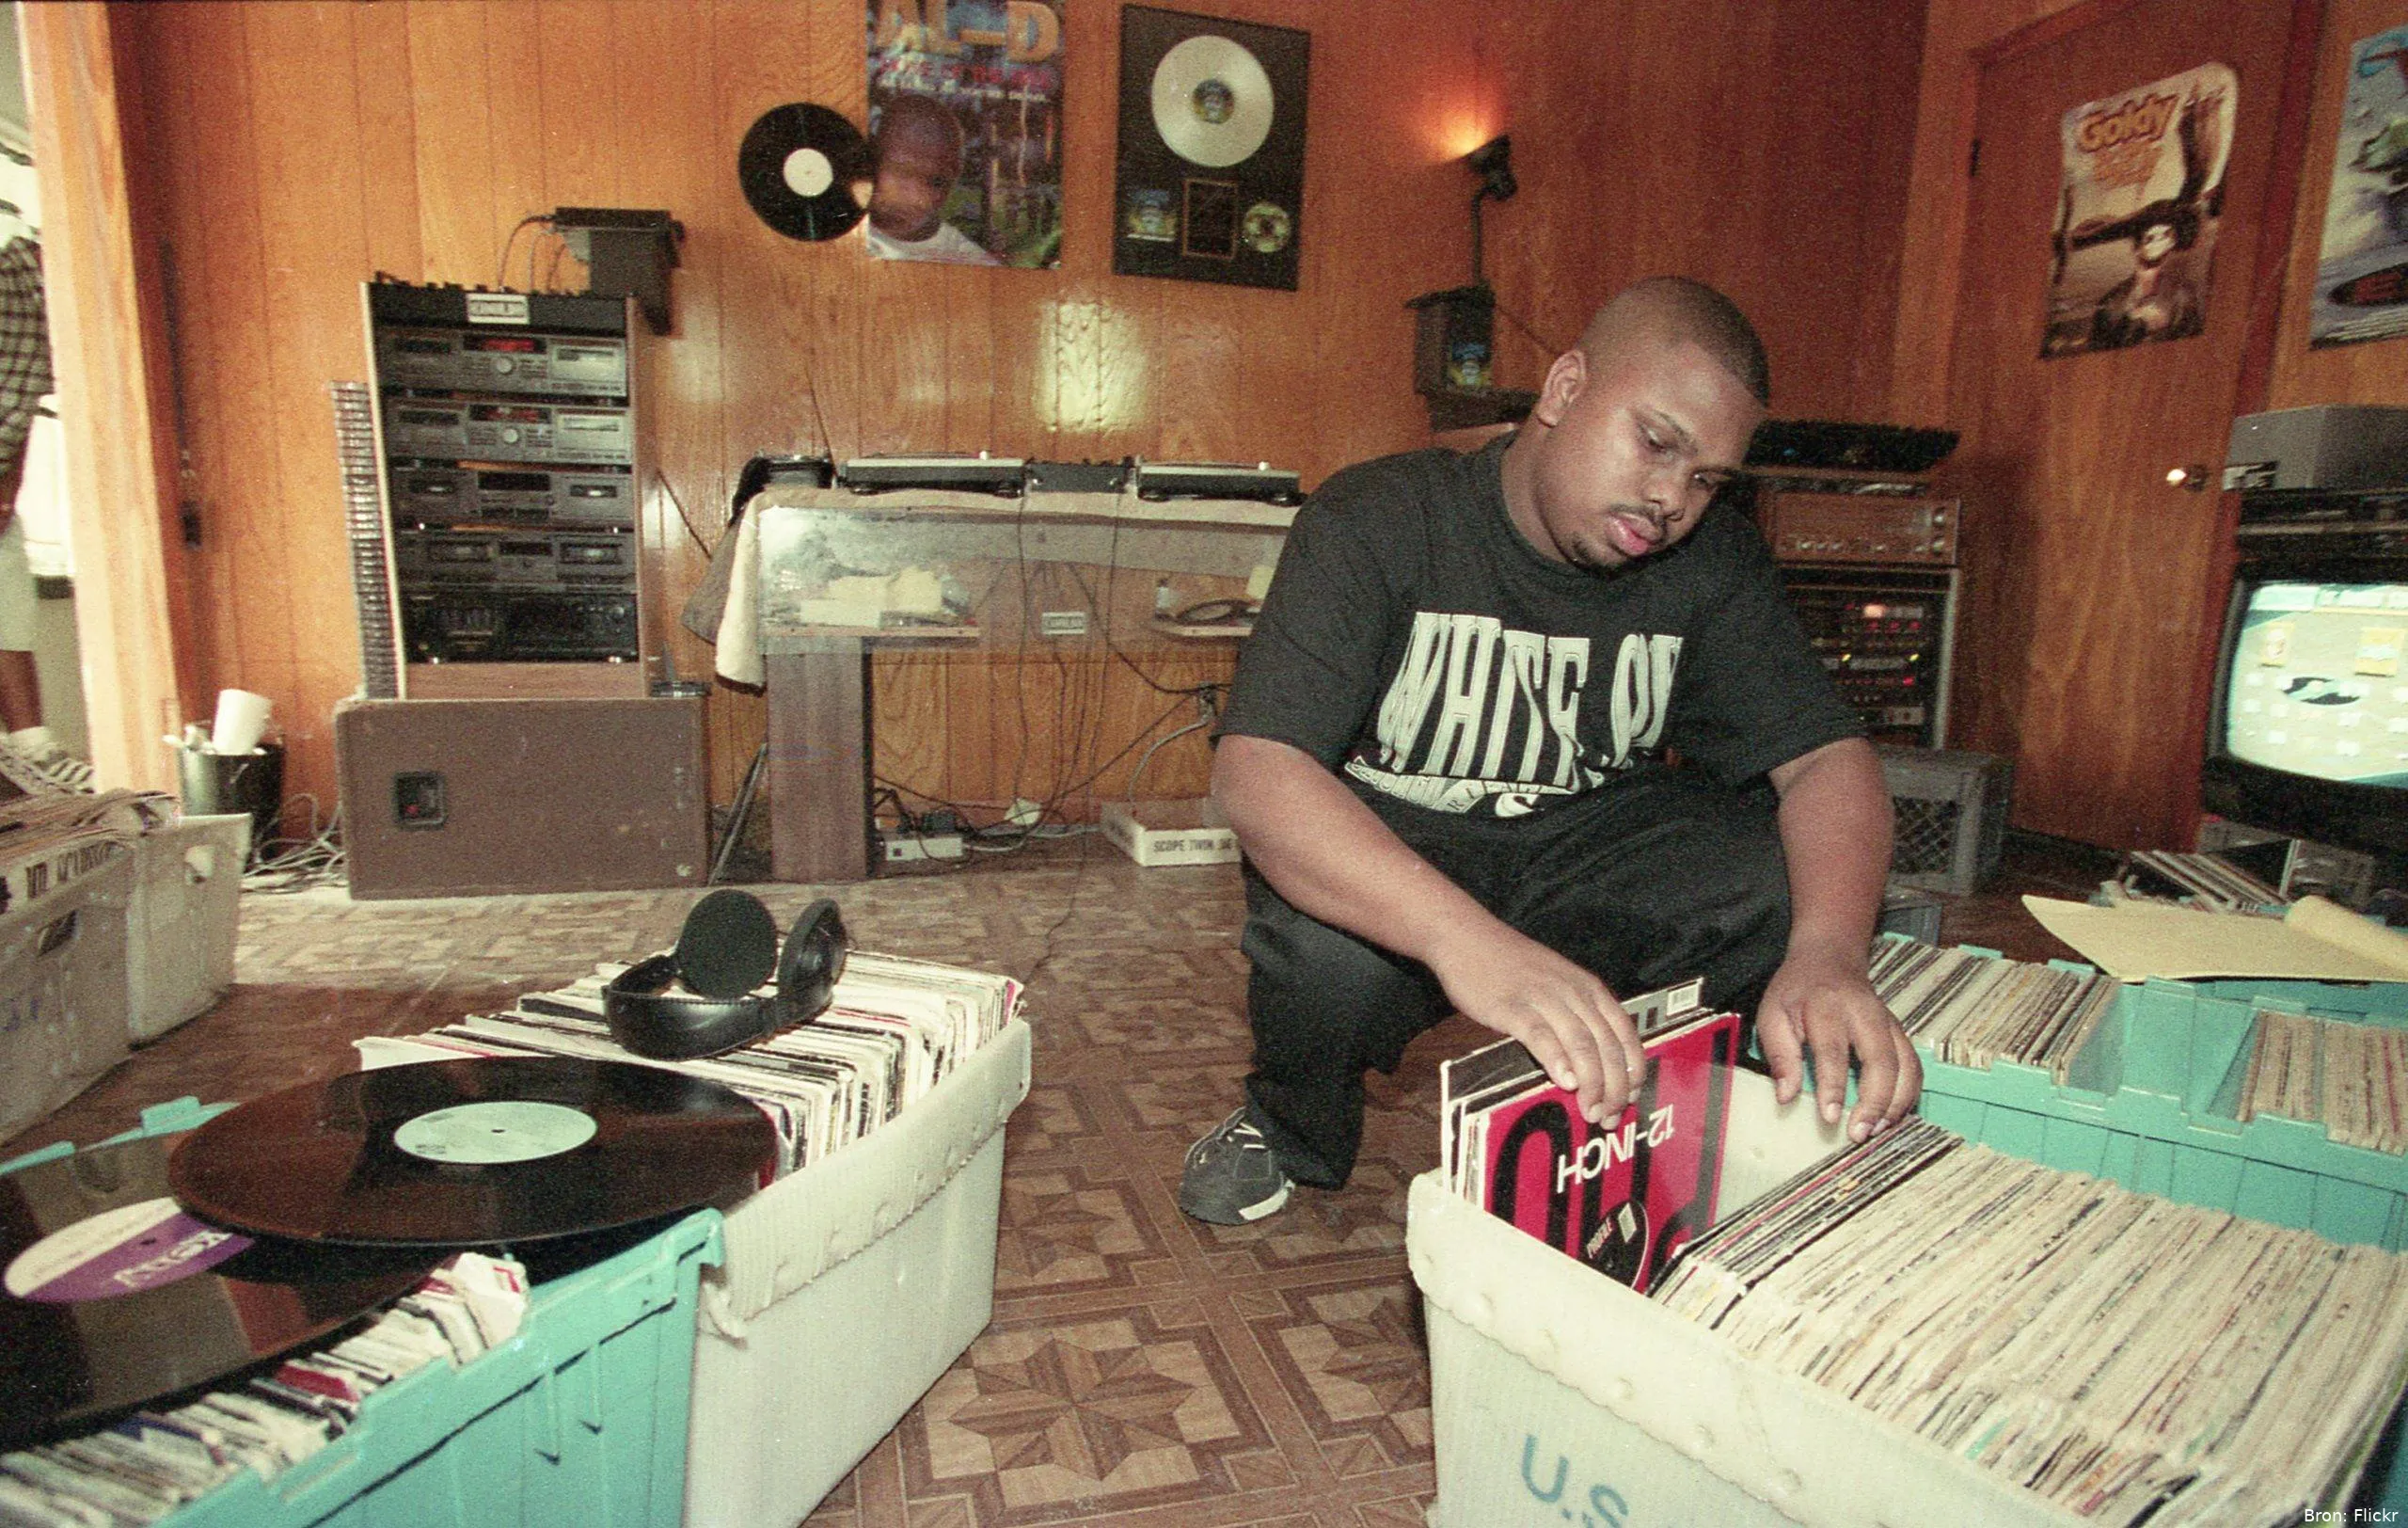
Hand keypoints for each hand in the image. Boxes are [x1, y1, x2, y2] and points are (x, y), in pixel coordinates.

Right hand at [1427, 922, 1643, 1125]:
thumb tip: (1591, 1065)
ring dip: (1591, 1083)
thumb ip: (1575, 1016)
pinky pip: (1541, 1036)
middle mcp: (1574, 992)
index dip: (1633, 1070)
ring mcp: (1544, 998)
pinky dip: (1557, 1061)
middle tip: (1609, 1117)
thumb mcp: (1557, 983)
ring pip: (1581, 1045)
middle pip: (1606, 1046)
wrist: (1467, 937)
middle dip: (1614, 1087)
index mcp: (1589, 988)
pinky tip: (1564, 1083)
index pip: (1625, 1034)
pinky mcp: (1512, 1007)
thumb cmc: (1511, 966)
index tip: (1631, 1098)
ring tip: (1591, 1110)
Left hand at [1755, 947, 1920, 1142]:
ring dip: (1897, 1101)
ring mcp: (1888, 1022)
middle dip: (1875, 1101)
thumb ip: (1779, 1054)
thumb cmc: (1796, 991)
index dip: (1834, 1087)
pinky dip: (1909, 1093)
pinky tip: (1894, 1115)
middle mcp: (1864, 1013)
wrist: (1829, 959)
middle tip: (1861, 1133)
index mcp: (1826, 1007)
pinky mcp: (1899, 1031)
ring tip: (1879, 1130)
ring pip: (1906, 1064)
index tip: (1830, 1117)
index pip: (1833, 1051)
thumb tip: (1786, 1097)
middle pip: (1881, 1059)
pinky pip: (1913, 1065)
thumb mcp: (1773, 1014)